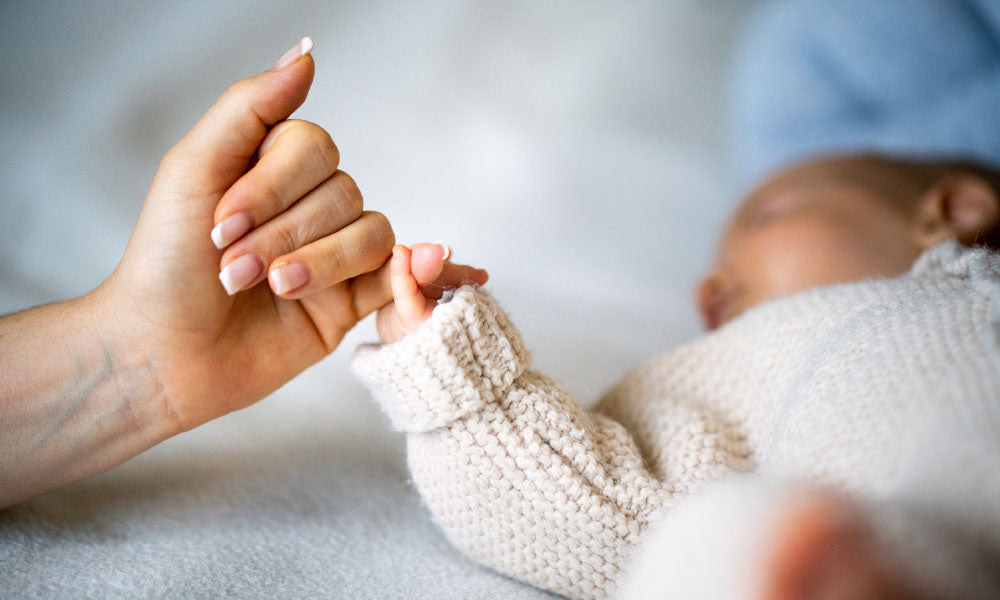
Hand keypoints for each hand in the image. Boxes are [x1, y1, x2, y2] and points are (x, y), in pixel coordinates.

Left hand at [84, 40, 472, 429]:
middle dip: (283, 233)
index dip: (273, 186)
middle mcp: (310, 207)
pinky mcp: (351, 303)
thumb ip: (251, 107)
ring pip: (372, 235)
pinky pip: (399, 279)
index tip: (218, 224)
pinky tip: (433, 263)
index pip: (314, 149)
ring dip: (321, 261)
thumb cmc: (164, 263)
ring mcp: (334, 255)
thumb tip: (306, 53)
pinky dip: (418, 273)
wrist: (161, 355)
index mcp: (275, 168)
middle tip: (231, 268)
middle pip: (344, 193)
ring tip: (274, 288)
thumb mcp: (193, 169)